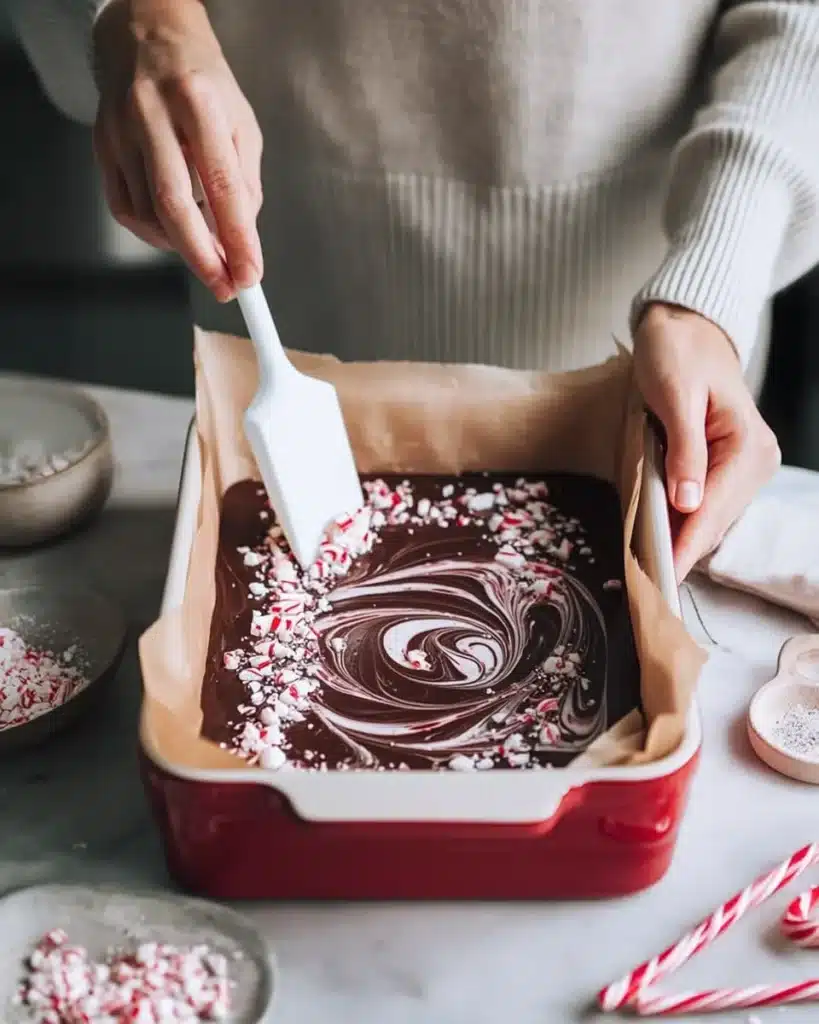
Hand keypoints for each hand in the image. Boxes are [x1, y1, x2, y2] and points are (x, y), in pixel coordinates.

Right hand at [92, 0, 262, 300]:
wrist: (147, 40)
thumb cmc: (203, 85)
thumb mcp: (241, 125)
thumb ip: (244, 183)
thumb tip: (242, 241)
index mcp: (198, 103)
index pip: (222, 185)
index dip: (237, 238)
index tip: (249, 274)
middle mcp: (153, 114)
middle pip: (175, 205)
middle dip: (203, 257)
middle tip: (225, 286)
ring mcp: (120, 131)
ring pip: (149, 213)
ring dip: (182, 246)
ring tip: (207, 252)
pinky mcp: (101, 146)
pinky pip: (126, 208)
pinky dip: (154, 233)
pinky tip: (174, 232)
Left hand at [633, 303, 780, 581]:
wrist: (683, 327)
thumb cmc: (677, 352)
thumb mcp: (675, 394)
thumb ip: (685, 449)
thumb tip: (688, 503)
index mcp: (748, 445)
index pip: (713, 508)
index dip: (685, 545)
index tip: (662, 578)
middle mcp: (755, 461)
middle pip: (714, 521)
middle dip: (680, 549)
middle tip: (646, 584)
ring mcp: (742, 467)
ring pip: (709, 519)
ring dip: (680, 541)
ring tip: (648, 569)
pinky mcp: (724, 468)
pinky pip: (703, 505)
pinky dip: (681, 523)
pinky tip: (659, 539)